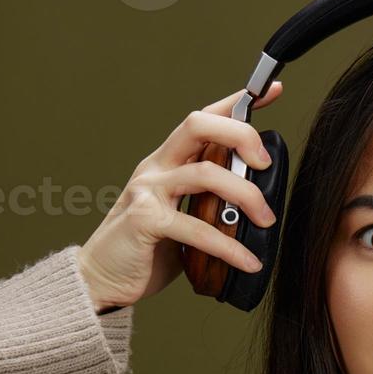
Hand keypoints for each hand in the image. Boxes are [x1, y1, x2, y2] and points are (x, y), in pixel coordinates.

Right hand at [76, 81, 285, 313]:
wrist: (101, 280)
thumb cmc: (146, 250)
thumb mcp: (183, 218)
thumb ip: (209, 203)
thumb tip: (257, 206)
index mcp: (167, 162)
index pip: (203, 119)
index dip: (236, 104)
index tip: (271, 93)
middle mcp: (156, 168)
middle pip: (198, 126)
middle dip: (241, 135)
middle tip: (265, 165)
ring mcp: (147, 191)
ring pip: (205, 173)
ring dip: (246, 195)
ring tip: (266, 221)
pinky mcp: (145, 221)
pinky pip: (197, 228)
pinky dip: (229, 247)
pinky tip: (248, 262)